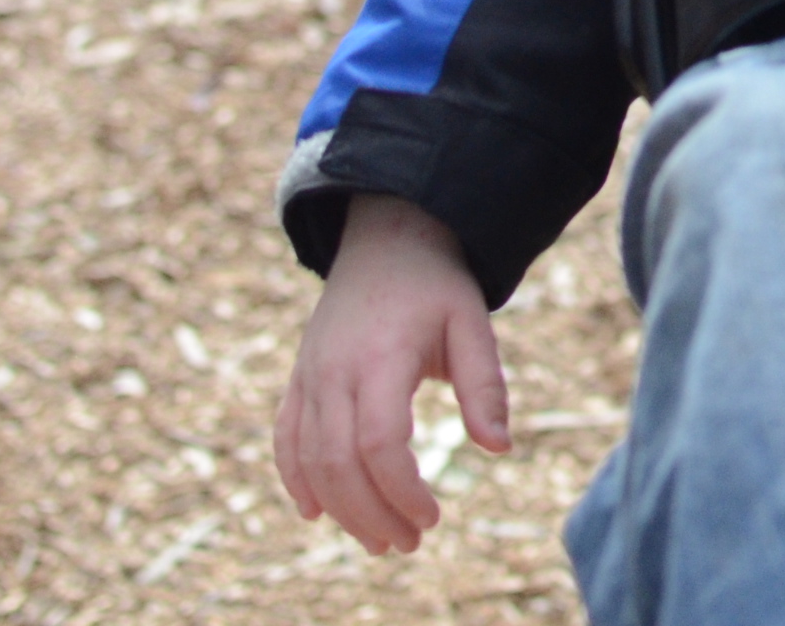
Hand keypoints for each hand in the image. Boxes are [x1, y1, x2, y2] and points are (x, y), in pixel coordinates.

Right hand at [274, 196, 510, 552]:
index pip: (379, 442)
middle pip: (338, 462)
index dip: (402, 490)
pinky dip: (295, 479)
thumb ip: (484, 385)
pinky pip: (285, 438)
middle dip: (372, 514)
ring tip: (378, 540)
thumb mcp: (472, 322)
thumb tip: (499, 448)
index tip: (432, 517)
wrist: (385, 239)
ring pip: (308, 458)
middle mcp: (335, 369)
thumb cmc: (436, 285)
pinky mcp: (299, 378)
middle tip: (408, 544)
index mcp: (381, 357)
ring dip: (339, 509)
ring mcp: (310, 374)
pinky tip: (317, 512)